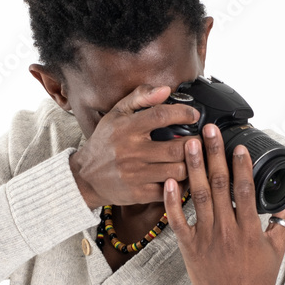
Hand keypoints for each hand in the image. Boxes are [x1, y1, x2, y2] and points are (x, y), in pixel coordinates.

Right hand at [70, 84, 197, 207]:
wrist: (85, 177)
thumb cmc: (104, 143)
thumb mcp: (116, 114)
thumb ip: (140, 97)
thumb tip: (166, 90)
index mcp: (126, 129)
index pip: (161, 117)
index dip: (183, 114)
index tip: (194, 116)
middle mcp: (131, 152)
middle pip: (177, 149)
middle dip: (194, 144)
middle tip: (199, 141)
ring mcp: (135, 175)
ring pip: (178, 171)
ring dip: (189, 165)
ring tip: (190, 159)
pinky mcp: (139, 194)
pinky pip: (170, 190)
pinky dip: (179, 183)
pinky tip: (178, 176)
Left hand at [164, 123, 284, 284]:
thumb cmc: (257, 278)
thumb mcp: (277, 248)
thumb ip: (282, 220)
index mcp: (249, 229)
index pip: (244, 189)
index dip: (241, 164)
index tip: (238, 144)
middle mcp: (226, 230)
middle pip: (220, 184)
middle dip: (214, 154)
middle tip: (208, 131)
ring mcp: (206, 238)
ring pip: (199, 196)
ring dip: (193, 167)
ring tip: (189, 144)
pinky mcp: (189, 247)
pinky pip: (178, 220)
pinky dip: (172, 201)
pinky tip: (169, 180)